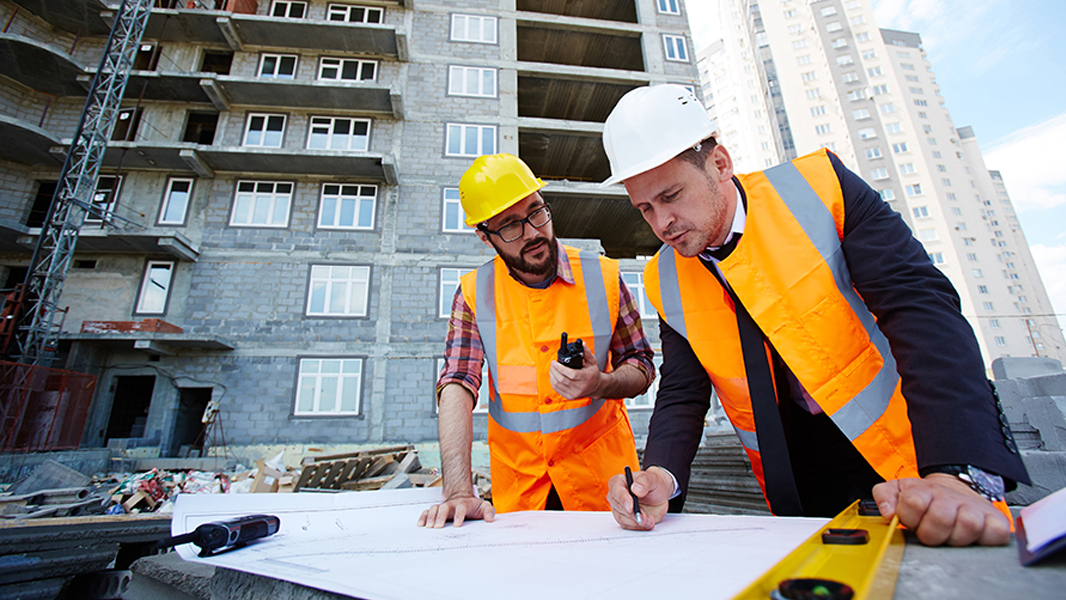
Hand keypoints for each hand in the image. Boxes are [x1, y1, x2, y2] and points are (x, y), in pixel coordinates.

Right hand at [416, 494, 494, 527]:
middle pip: (444, 507)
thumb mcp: (484, 507)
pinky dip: (423, 517)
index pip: (461, 508)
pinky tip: (421, 524)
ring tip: (428, 526)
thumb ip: (489, 512)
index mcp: (463, 504)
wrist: (463, 498)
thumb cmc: (473, 505)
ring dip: (431, 517)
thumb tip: (490, 518)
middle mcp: (451, 504)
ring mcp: (443, 507)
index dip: (459, 515)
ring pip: (435, 509)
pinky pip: (428, 512)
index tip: (457, 524)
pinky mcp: (437, 510)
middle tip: (438, 526)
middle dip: (440, 516)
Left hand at [549, 343, 602, 399]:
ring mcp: (575, 393)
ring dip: (552, 376)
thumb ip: (586, 352)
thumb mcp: (592, 361)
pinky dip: (553, 382)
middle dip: (554, 370)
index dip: (560, 368)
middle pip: (562, 380)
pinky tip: (553, 376)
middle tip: (552, 364)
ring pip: (558, 385)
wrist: (596, 387)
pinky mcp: (570, 397)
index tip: (554, 362)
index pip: (571, 374)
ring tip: (552, 369)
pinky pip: (557, 390)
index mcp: (586, 377)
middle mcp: (580, 387)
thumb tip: (582, 344)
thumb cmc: (593, 373)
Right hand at [606, 466, 673, 530]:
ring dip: (637, 522)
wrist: (659, 496)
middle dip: (633, 514)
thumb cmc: (654, 484)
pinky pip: (628, 526)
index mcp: (619, 482)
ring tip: (650, 520)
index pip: (616, 491)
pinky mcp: (625, 518)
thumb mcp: (653, 479)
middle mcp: (616, 496)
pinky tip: (648, 522)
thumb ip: (644, 482)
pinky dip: (639, 526)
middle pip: (619, 507)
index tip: (631, 508)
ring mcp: (619, 508)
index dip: (623, 500)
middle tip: (645, 517)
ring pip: (622, 519)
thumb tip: (636, 488)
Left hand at [872, 473, 1010, 545]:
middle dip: (931, 532)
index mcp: (925, 491)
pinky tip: (973, 537)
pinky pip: (995, 533)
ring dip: (956, 537)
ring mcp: (975, 509)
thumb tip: (888, 512)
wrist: (957, 490)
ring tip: (950, 535)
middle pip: (940, 518)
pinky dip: (986, 539)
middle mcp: (951, 498)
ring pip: (968, 525)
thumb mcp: (899, 490)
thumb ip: (884, 495)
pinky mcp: (996, 522)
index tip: (912, 521)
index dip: (909, 517)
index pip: (914, 502)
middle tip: (931, 532)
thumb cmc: (927, 498)